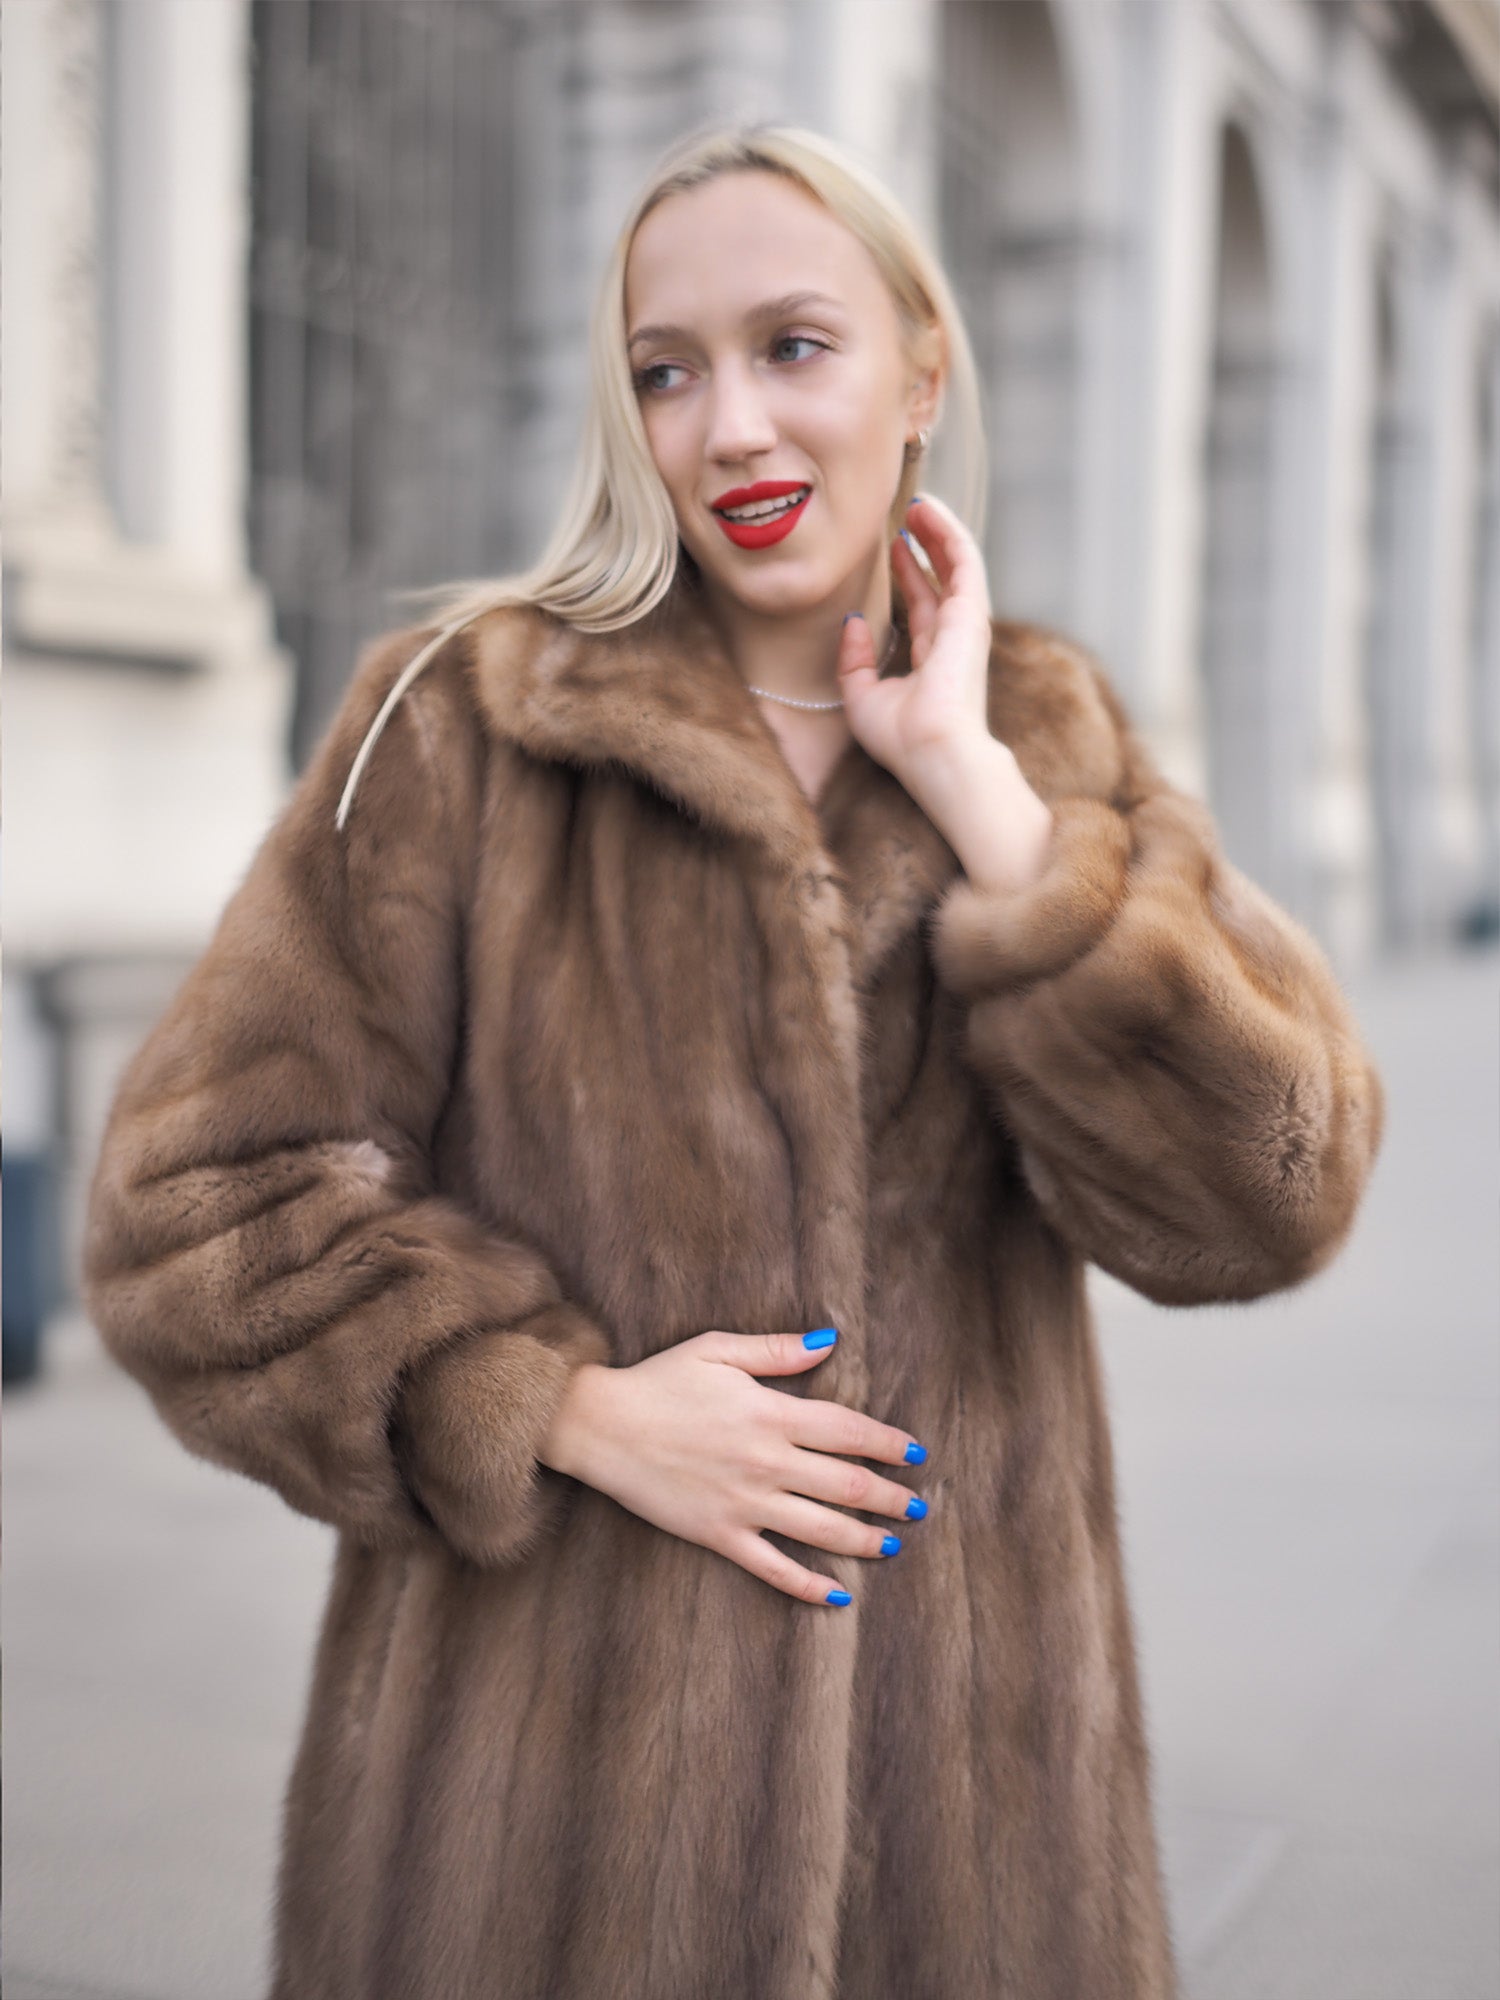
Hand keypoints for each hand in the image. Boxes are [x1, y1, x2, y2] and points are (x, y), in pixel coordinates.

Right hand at [538, 1330, 927, 1605]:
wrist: (601, 1425)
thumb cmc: (660, 1380)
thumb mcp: (718, 1350)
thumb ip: (777, 1350)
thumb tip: (829, 1341)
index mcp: (770, 1414)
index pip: (848, 1431)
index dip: (888, 1443)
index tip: (916, 1454)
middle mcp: (766, 1462)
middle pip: (848, 1484)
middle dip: (891, 1497)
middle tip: (920, 1506)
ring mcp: (744, 1503)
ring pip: (822, 1529)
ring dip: (865, 1539)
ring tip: (894, 1544)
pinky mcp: (720, 1534)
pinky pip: (773, 1567)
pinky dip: (809, 1584)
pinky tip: (838, 1594)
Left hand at [835, 492, 993, 791]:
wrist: (933, 751)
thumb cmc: (901, 738)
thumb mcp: (861, 697)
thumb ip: (854, 660)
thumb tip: (852, 621)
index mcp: (931, 661)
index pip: (921, 606)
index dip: (908, 574)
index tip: (893, 546)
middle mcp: (952, 639)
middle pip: (940, 579)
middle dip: (925, 545)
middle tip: (905, 516)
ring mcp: (966, 624)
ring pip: (955, 563)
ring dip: (938, 530)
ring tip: (916, 502)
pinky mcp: (973, 613)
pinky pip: (963, 559)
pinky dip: (947, 531)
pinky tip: (927, 508)